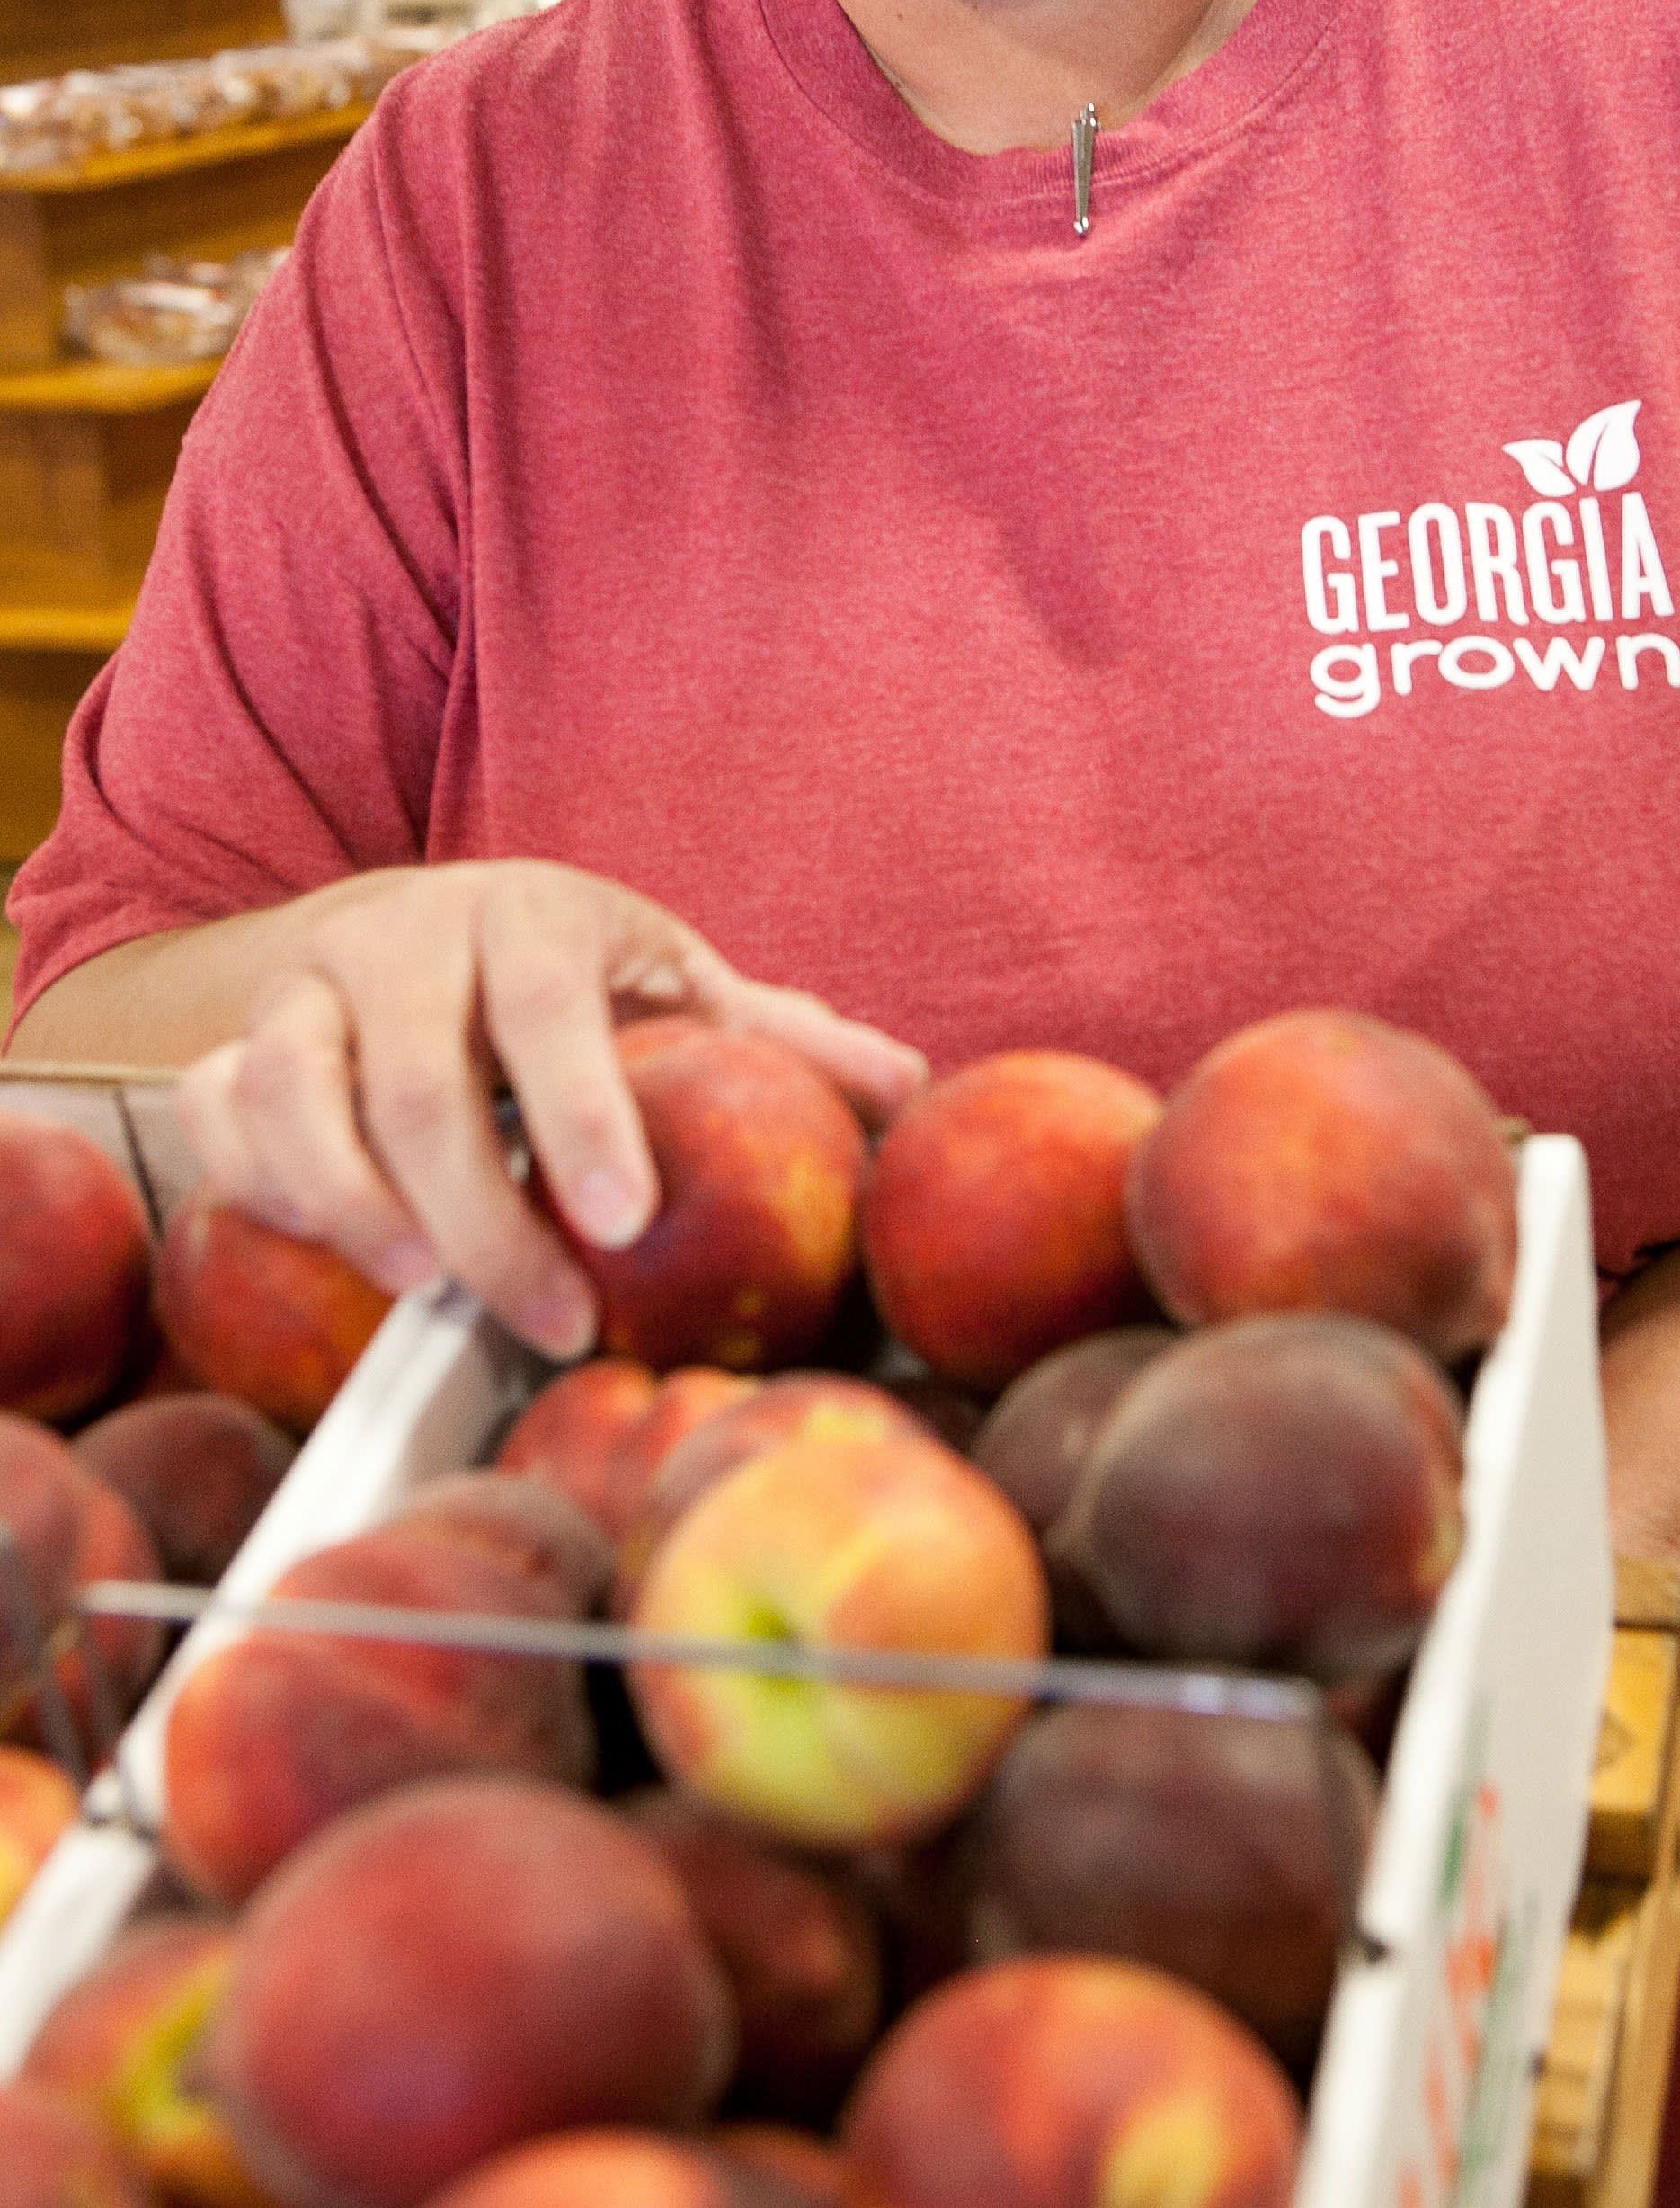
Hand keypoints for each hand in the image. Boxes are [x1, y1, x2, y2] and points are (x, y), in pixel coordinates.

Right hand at [174, 860, 925, 1356]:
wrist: (419, 925)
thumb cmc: (573, 977)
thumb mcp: (673, 987)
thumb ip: (779, 1040)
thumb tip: (910, 1087)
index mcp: (530, 912)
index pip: (547, 1006)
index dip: (584, 1113)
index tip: (625, 1223)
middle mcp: (406, 935)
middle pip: (416, 1082)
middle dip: (483, 1217)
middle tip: (551, 1317)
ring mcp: (308, 987)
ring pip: (293, 1096)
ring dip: (353, 1209)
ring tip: (426, 1293)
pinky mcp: (238, 1039)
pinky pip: (220, 1119)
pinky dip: (262, 1190)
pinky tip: (334, 1254)